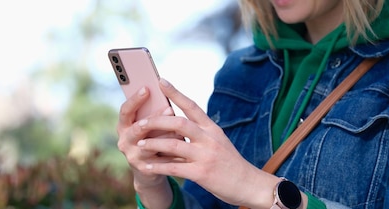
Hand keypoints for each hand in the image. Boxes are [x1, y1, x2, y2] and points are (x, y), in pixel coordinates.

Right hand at [116, 86, 176, 208]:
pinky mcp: (143, 168)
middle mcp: (124, 140)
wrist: (150, 170)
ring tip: (181, 130)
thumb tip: (167, 93)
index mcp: (124, 125)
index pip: (125, 110)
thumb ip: (154, 113)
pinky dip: (172, 153)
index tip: (147, 88)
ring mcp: (132, 156)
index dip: (135, 99)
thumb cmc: (153, 138)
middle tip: (169, 109)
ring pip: (149, 144)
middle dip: (154, 118)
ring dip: (166, 136)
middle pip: (137, 128)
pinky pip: (160, 159)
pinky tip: (183, 147)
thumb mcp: (150, 125)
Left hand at [134, 78, 281, 207]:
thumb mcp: (219, 142)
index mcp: (212, 129)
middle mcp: (209, 139)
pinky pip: (174, 168)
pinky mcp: (201, 173)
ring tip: (139, 145)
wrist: (249, 184)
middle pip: (179, 123)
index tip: (161, 81)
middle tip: (140, 122)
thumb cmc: (231, 163)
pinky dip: (158, 167)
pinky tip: (146, 167)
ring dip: (154, 144)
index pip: (192, 106)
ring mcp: (205, 156)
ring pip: (174, 145)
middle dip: (157, 121)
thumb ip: (201, 133)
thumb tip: (177, 124)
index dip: (175, 93)